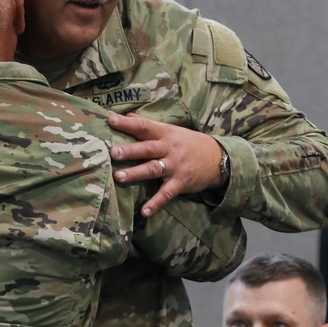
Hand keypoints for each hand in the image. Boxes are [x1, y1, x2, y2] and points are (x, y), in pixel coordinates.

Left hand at [107, 111, 226, 217]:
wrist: (216, 158)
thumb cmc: (188, 143)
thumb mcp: (171, 130)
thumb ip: (149, 125)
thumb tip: (127, 115)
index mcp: (164, 133)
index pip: (144, 126)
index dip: (128, 123)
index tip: (111, 120)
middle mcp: (169, 148)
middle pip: (147, 148)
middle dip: (130, 151)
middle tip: (113, 153)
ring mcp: (175, 166)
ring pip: (153, 169)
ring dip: (136, 173)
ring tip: (119, 177)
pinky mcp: (181, 182)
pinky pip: (167, 193)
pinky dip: (156, 203)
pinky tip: (145, 211)